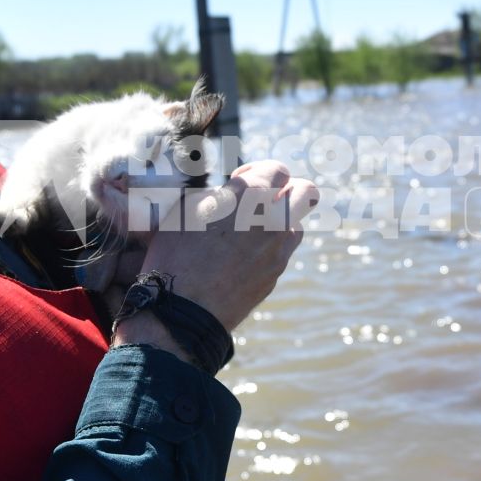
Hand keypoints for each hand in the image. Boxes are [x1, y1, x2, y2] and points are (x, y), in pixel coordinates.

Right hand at [109, 160, 317, 340]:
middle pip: (305, 191)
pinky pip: (282, 252)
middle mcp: (273, 220)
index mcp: (250, 196)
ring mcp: (278, 250)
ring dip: (282, 220)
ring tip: (253, 228)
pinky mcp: (275, 274)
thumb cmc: (175, 255)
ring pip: (297, 224)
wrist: (184, 310)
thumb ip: (219, 195)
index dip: (259, 171)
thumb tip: (229, 195)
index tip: (241, 179)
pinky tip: (245, 255)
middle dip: (288, 189)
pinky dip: (271, 248)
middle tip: (264, 198)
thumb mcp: (185, 209)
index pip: (278, 170)